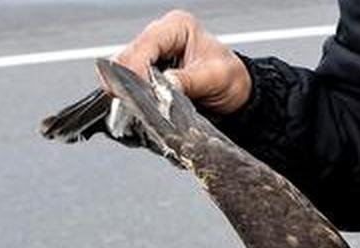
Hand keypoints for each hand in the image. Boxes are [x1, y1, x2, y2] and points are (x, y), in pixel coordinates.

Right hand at [110, 10, 251, 115]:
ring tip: (141, 109)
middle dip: (130, 82)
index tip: (141, 93)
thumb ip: (188, 81)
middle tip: (137, 107)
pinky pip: (128, 82)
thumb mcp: (216, 78)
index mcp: (177, 26)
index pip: (146, 44)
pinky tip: (141, 107)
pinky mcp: (147, 71)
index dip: (138, 69)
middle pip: (128, 56)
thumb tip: (163, 86)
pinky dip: (131, 95)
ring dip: (128, 90)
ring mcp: (151, 53)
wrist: (236, 91)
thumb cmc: (231, 78)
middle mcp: (160, 36)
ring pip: (123, 70)